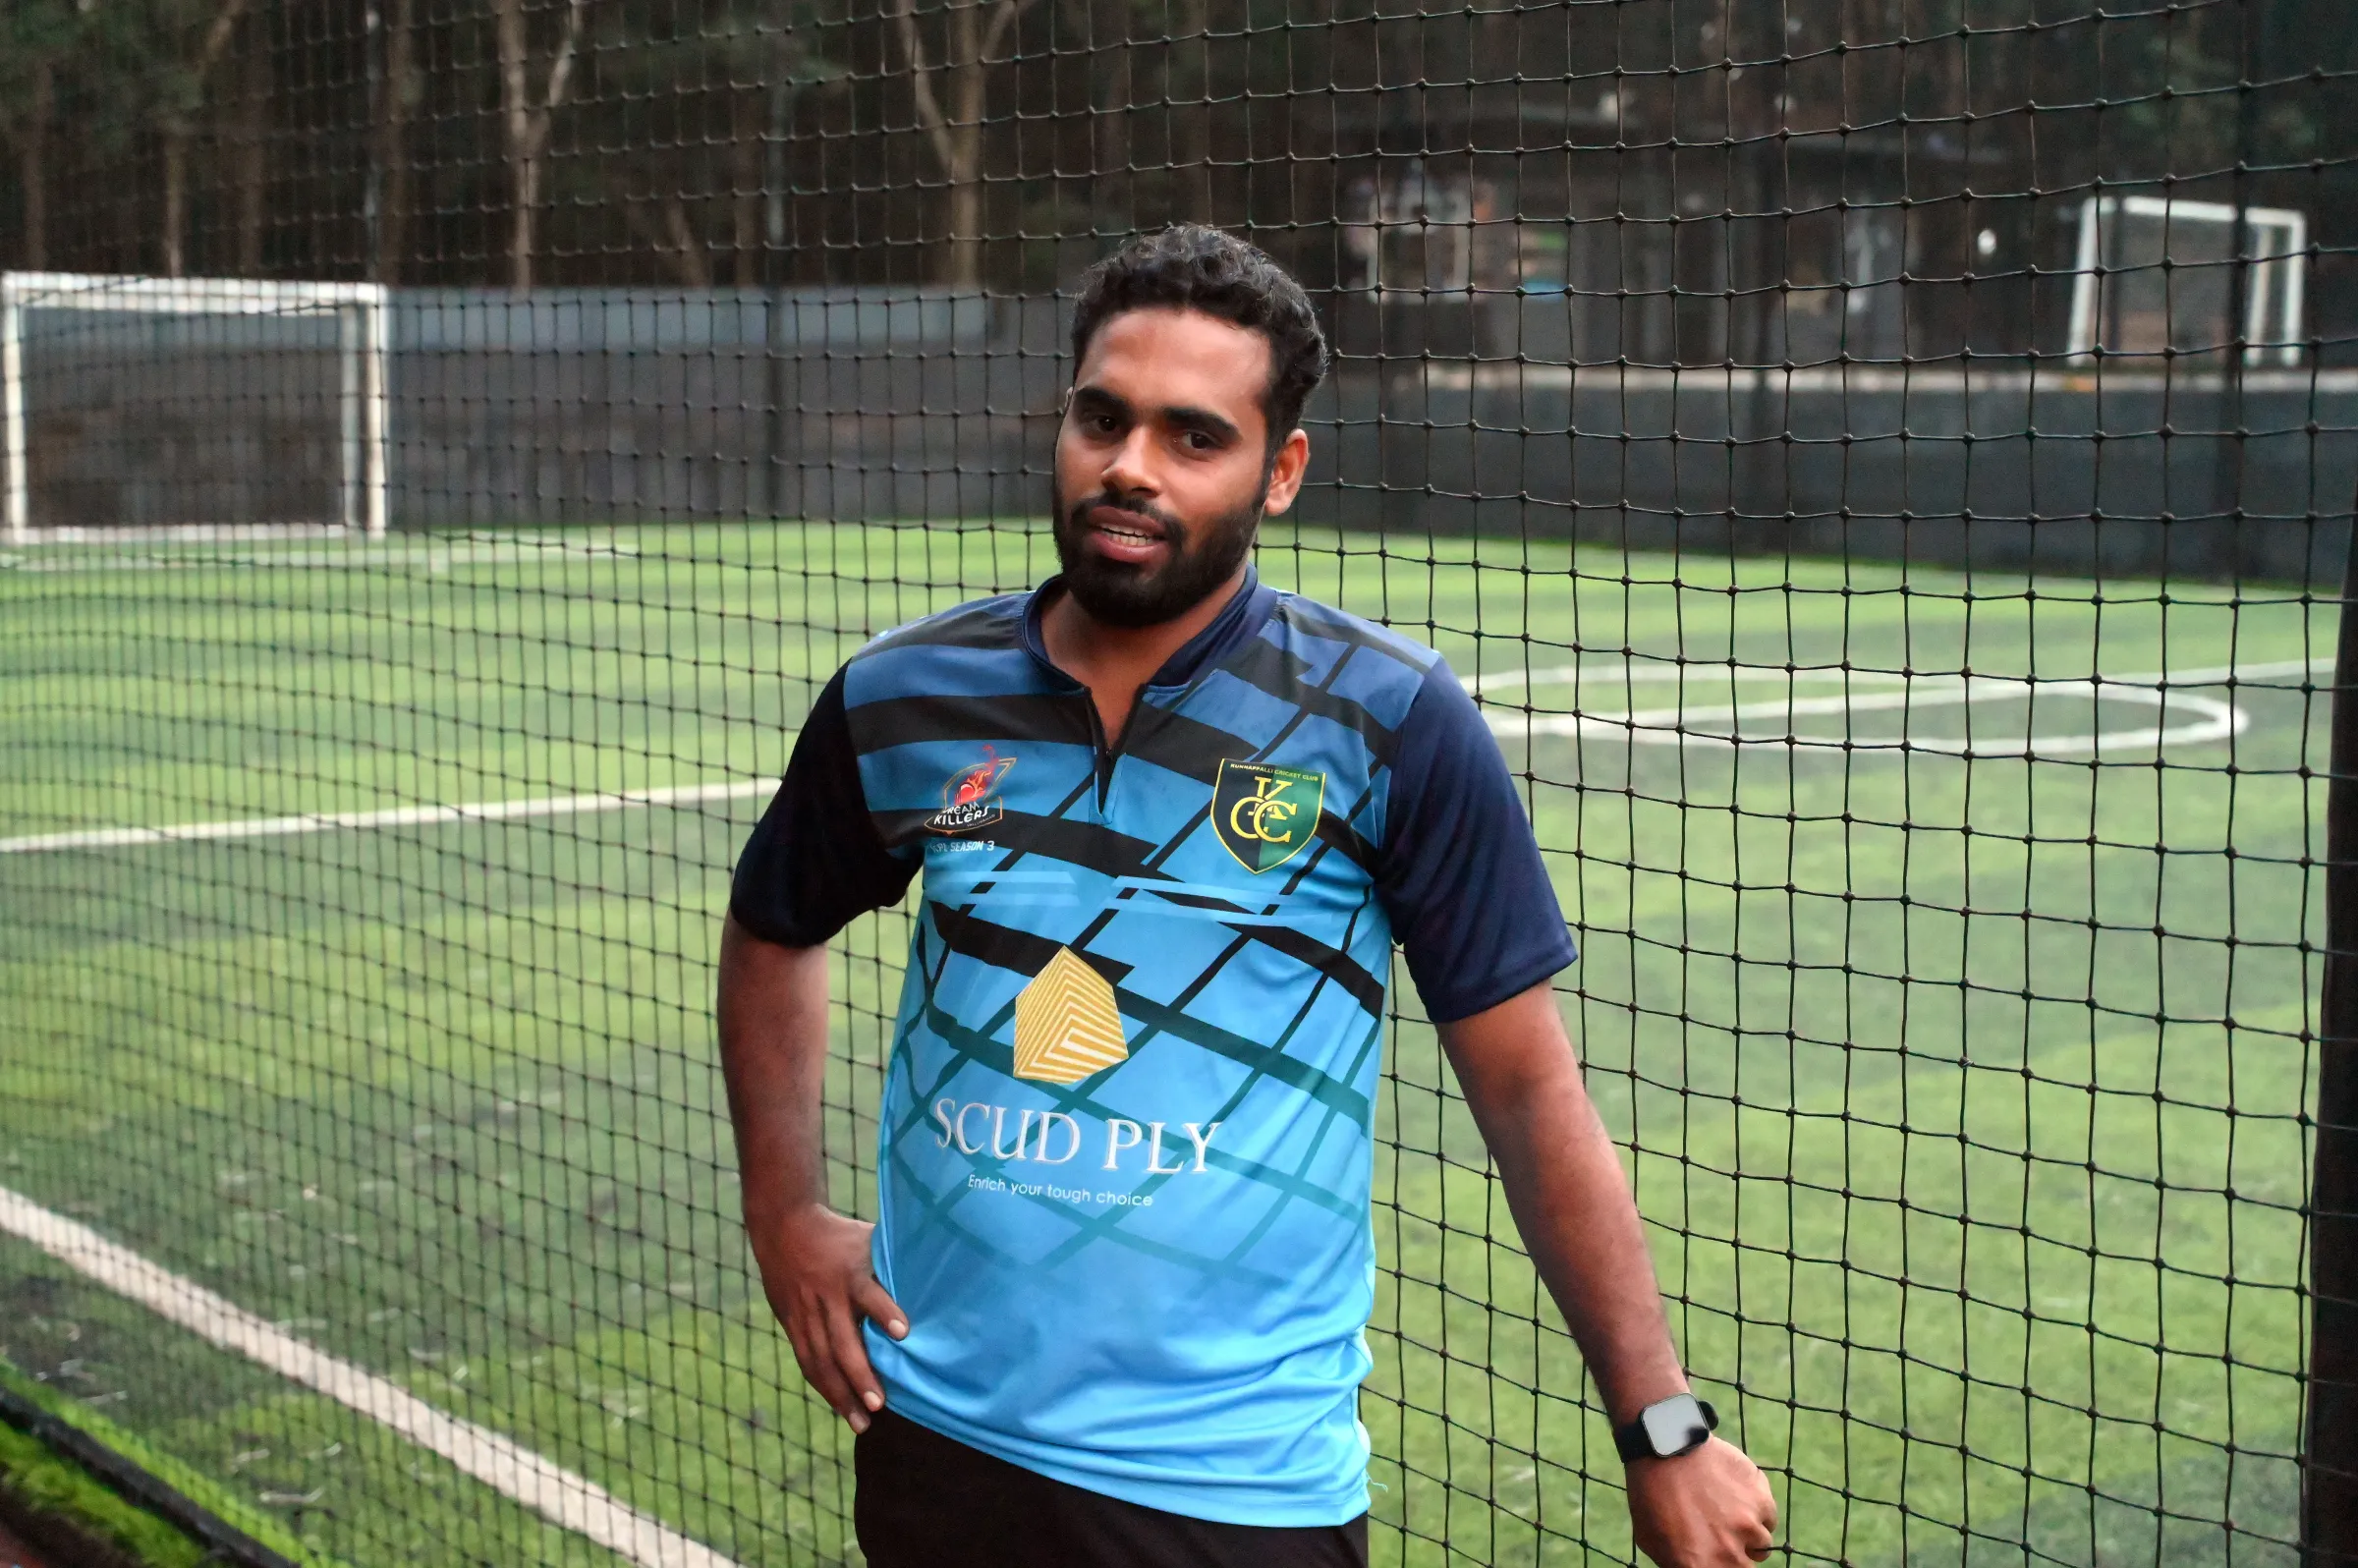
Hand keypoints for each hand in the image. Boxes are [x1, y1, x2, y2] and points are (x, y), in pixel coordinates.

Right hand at [748, 1204, 907, 1433]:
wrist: (785, 1227)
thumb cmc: (841, 1236)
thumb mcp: (868, 1239)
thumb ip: (894, 1261)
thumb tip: (943, 1268)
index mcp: (850, 1272)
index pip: (868, 1293)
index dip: (885, 1311)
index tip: (904, 1332)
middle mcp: (827, 1296)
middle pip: (842, 1341)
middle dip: (860, 1375)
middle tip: (880, 1405)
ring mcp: (806, 1313)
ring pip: (821, 1360)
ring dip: (841, 1393)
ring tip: (862, 1422)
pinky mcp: (792, 1324)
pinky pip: (807, 1360)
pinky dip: (823, 1386)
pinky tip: (840, 1408)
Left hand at [1627, 1435, 1777, 1567]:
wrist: (1665, 1448)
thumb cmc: (1652, 1495)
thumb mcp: (1652, 1540)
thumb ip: (1678, 1564)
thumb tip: (1696, 1566)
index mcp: (1699, 1567)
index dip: (1722, 1565)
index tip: (1717, 1556)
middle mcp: (1728, 1553)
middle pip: (1747, 1567)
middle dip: (1737, 1556)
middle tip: (1720, 1535)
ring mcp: (1748, 1526)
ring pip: (1761, 1544)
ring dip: (1748, 1533)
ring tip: (1725, 1510)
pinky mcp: (1761, 1500)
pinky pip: (1769, 1518)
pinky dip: (1758, 1510)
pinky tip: (1736, 1495)